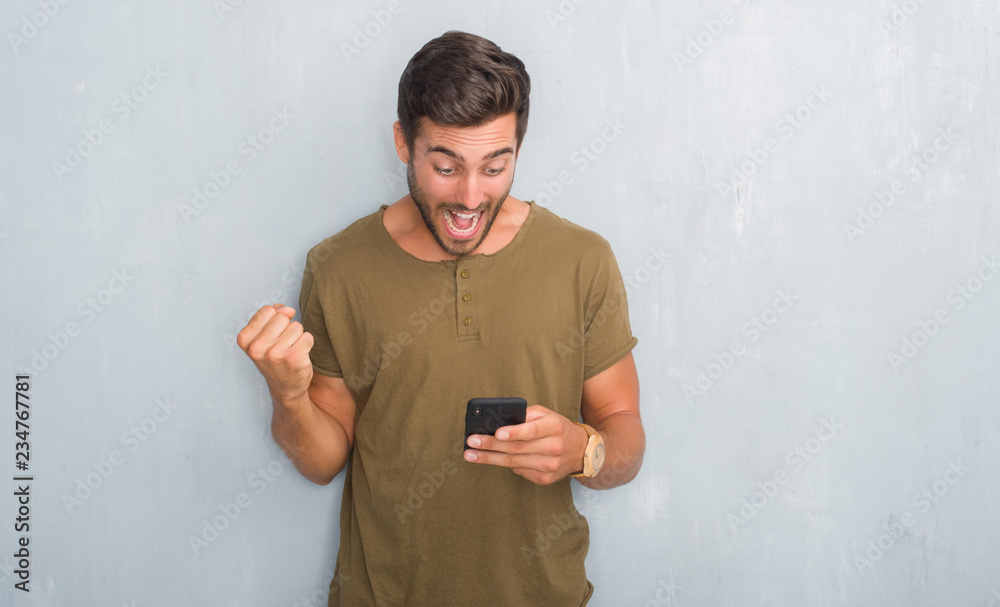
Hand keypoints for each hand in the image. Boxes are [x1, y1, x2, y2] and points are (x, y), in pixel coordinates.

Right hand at [237, 304, 314, 403]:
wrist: (285, 388)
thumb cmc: (274, 359)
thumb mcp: (263, 336)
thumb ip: (271, 316)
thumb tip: (287, 309)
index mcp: (245, 339)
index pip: (268, 310)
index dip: (276, 319)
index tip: (273, 335)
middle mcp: (257, 347)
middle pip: (283, 317)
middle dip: (287, 328)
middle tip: (282, 345)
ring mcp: (275, 354)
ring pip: (296, 326)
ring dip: (297, 337)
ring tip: (289, 351)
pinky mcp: (294, 358)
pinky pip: (308, 336)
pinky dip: (307, 344)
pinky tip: (299, 356)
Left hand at [463, 405, 588, 484]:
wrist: (580, 451)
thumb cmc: (558, 428)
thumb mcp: (547, 414)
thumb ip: (526, 415)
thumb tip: (500, 421)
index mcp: (554, 427)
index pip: (532, 431)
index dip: (514, 432)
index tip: (497, 433)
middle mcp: (554, 448)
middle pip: (517, 449)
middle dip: (491, 445)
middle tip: (471, 442)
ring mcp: (550, 466)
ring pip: (514, 462)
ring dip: (489, 458)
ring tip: (470, 454)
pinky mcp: (545, 479)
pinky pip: (519, 470)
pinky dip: (505, 464)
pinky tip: (492, 458)